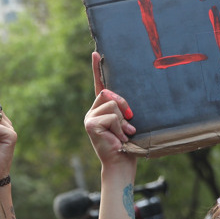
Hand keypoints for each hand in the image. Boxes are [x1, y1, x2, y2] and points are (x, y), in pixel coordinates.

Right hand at [84, 52, 136, 167]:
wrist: (121, 165)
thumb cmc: (128, 146)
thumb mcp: (127, 124)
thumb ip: (123, 111)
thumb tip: (125, 105)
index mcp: (101, 110)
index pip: (99, 86)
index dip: (97, 69)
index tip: (96, 53)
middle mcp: (92, 112)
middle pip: (108, 93)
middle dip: (123, 105)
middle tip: (130, 121)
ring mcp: (89, 118)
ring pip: (112, 105)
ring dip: (123, 121)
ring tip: (124, 135)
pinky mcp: (90, 124)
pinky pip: (112, 116)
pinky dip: (119, 128)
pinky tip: (118, 139)